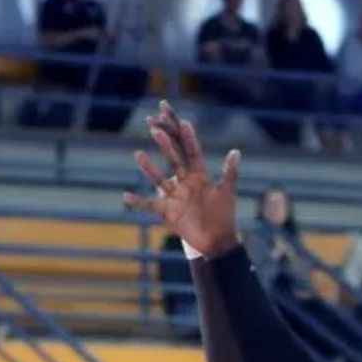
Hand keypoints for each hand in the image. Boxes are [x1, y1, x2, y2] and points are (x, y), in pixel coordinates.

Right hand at [124, 101, 240, 258]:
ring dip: (149, 168)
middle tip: (155, 129)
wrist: (216, 240)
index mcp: (200, 175)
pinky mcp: (167, 211)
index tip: (184, 122)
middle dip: (166, 146)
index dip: (189, 138)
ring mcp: (174, 196)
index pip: (193, 152)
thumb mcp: (227, 192)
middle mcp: (185, 182)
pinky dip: (138, 202)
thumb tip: (236, 151)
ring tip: (138, 154)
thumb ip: (229, 172)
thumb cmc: (223, 215)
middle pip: (174, 160)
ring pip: (159, 179)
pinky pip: (150, 206)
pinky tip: (125, 195)